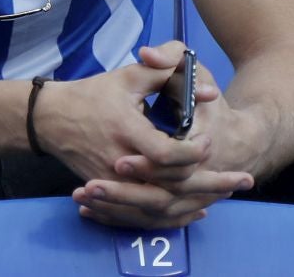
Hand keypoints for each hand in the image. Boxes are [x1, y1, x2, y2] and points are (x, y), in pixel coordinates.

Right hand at [72, 48, 258, 228]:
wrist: (51, 119)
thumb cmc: (93, 94)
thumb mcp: (128, 77)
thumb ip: (167, 76)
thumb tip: (207, 91)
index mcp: (124, 130)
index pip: (166, 155)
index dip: (193, 152)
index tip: (208, 140)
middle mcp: (119, 162)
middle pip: (171, 187)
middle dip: (211, 184)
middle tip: (242, 179)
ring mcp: (112, 183)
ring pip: (161, 205)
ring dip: (197, 201)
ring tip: (227, 194)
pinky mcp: (109, 194)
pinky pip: (145, 214)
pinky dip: (174, 215)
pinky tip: (197, 211)